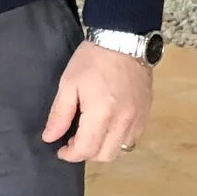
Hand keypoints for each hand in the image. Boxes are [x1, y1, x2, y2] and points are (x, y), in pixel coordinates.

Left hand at [40, 42, 152, 164]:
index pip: (87, 149)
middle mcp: (124, 121)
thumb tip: (50, 138)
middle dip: (87, 153)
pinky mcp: (146, 113)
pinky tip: (108, 126)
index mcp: (102, 114)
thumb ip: (60, 114)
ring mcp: (138, 118)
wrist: (124, 40)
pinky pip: (133, 137)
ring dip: (103, 148)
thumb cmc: (92, 60)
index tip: (61, 149)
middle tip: (74, 141)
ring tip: (91, 134)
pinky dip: (118, 139)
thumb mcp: (68, 84)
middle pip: (105, 155)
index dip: (71, 155)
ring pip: (121, 149)